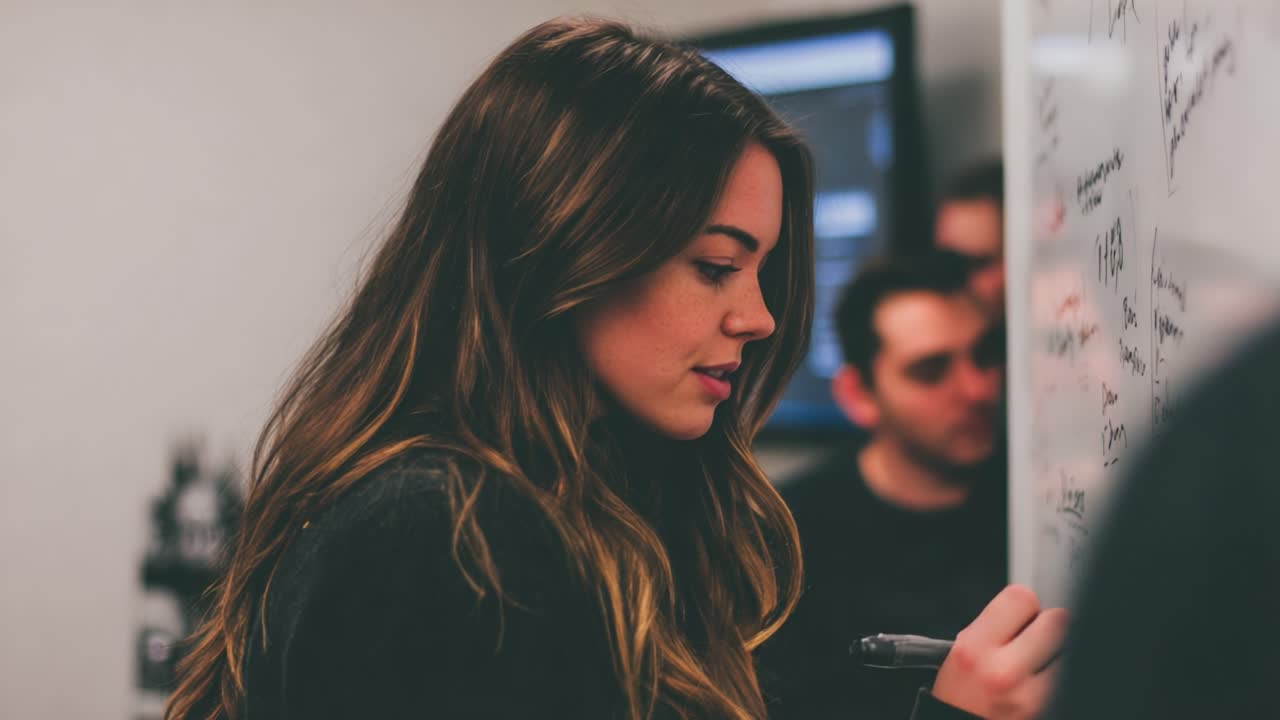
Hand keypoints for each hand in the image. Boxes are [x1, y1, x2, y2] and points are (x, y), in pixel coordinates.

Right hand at [930, 584, 1067, 718]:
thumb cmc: (958, 698)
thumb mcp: (958, 654)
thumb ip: (991, 627)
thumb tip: (1028, 608)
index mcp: (974, 649)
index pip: (1021, 597)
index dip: (1024, 604)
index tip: (1021, 614)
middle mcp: (1003, 672)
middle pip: (1056, 621)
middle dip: (1048, 626)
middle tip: (1035, 638)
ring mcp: (1031, 697)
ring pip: (1068, 651)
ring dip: (1057, 653)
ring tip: (1038, 665)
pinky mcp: (1048, 710)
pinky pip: (1068, 679)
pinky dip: (1060, 677)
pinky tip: (1042, 683)